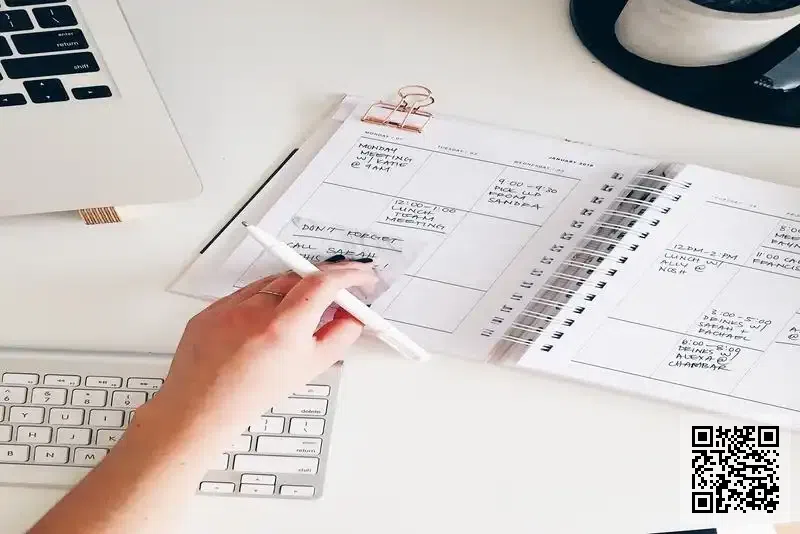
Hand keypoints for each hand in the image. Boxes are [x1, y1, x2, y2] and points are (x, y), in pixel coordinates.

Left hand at [149, 260, 377, 445]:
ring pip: (273, 282)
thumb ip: (339, 337)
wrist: (201, 409)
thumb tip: (352, 317)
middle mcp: (255, 311)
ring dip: (293, 288)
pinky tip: (265, 320)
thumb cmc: (251, 396)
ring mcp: (229, 306)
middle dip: (324, 279)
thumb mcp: (308, 369)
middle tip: (338, 291)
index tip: (362, 275)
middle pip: (300, 276)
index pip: (324, 283)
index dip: (349, 274)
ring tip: (298, 313)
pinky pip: (246, 292)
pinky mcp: (211, 308)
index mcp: (283, 328)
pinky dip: (263, 299)